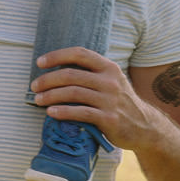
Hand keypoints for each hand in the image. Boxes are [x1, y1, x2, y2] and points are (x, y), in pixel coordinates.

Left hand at [30, 48, 152, 150]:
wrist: (145, 127)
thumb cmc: (119, 102)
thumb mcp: (111, 82)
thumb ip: (91, 73)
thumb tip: (57, 68)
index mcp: (109, 67)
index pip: (80, 53)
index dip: (57, 55)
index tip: (39, 62)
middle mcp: (110, 81)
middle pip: (71, 75)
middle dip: (48, 80)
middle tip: (34, 86)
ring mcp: (110, 100)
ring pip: (73, 93)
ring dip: (51, 96)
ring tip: (38, 100)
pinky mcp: (109, 119)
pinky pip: (80, 113)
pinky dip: (63, 111)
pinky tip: (51, 112)